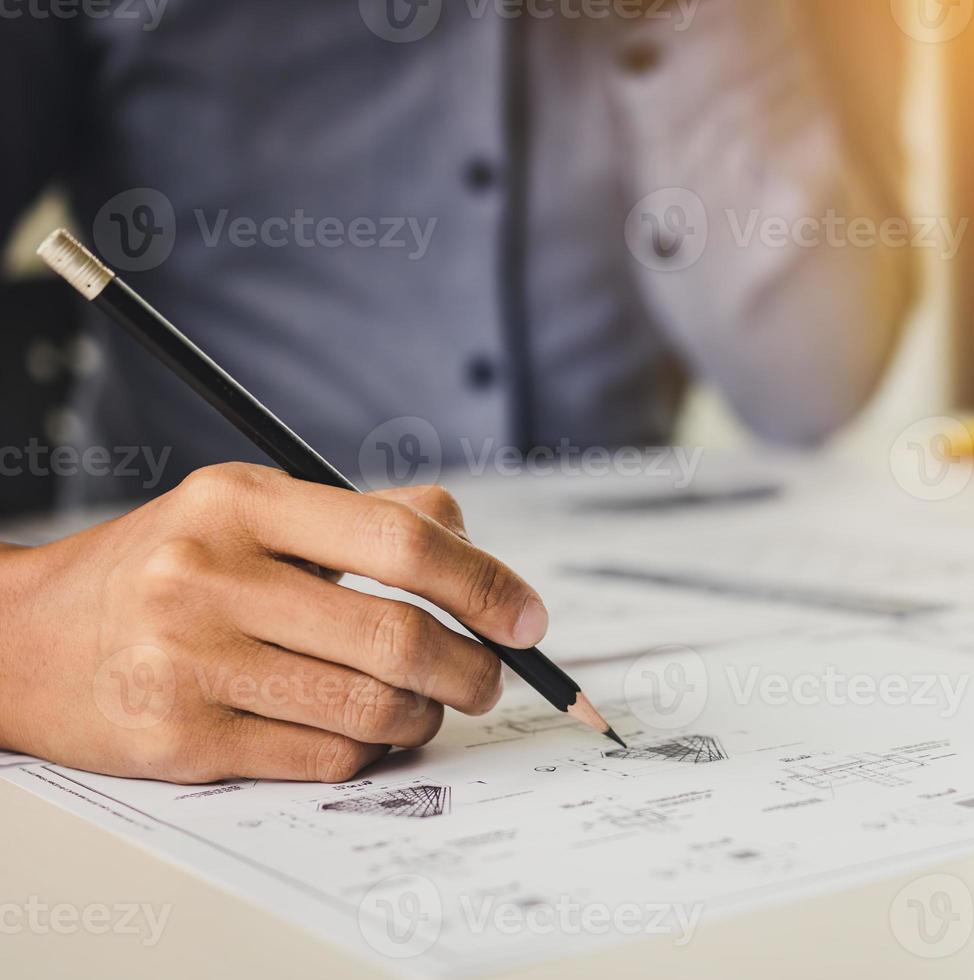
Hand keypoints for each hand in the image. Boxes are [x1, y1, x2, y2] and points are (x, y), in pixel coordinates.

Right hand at [0, 463, 547, 783]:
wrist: (25, 640)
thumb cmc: (166, 569)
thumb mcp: (248, 510)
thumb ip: (363, 518)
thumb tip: (474, 547)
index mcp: (240, 501)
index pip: (400, 542)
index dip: (485, 585)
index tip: (528, 620)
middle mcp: (209, 576)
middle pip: (397, 638)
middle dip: (472, 669)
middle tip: (488, 679)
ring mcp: (188, 662)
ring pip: (370, 708)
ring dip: (424, 716)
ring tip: (423, 704)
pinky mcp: (180, 741)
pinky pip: (325, 757)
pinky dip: (368, 749)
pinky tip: (360, 729)